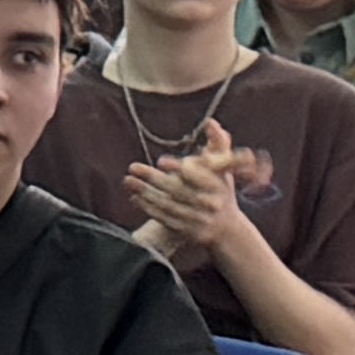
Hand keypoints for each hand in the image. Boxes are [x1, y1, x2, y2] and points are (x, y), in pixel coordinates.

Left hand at [129, 131, 249, 259]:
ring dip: (145, 193)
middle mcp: (211, 204)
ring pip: (168, 205)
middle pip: (177, 190)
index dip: (179, 169)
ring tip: (128, 181)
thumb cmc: (222, 189)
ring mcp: (199, 220)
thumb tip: (211, 122)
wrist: (226, 228)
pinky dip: (148, 208)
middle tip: (132, 167)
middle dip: (153, 178)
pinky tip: (134, 197)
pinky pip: (164, 219)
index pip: (198, 176)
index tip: (161, 161)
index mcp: (220, 186)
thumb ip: (219, 143)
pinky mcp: (188, 232)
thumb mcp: (225, 167)